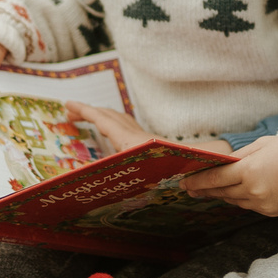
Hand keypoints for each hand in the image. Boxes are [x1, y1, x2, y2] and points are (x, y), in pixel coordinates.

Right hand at [62, 103, 231, 157]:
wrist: (209, 163)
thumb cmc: (183, 168)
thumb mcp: (150, 171)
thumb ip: (120, 170)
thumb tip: (106, 173)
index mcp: (133, 142)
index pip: (104, 121)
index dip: (85, 112)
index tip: (68, 104)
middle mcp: (138, 138)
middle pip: (110, 117)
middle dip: (89, 112)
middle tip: (70, 110)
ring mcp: (145, 140)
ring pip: (120, 122)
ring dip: (102, 118)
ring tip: (89, 119)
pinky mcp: (152, 145)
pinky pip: (128, 130)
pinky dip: (114, 127)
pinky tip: (114, 138)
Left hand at [187, 136, 277, 216]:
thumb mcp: (264, 145)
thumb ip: (242, 156)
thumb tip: (225, 164)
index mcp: (248, 170)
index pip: (214, 178)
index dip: (197, 182)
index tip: (183, 182)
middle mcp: (252, 190)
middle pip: (221, 192)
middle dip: (205, 190)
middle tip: (190, 189)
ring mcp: (262, 204)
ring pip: (235, 200)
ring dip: (224, 194)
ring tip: (214, 189)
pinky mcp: (271, 212)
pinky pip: (250, 206)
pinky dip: (244, 198)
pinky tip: (241, 192)